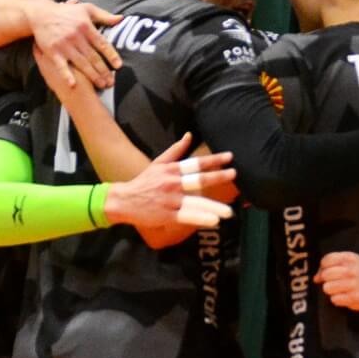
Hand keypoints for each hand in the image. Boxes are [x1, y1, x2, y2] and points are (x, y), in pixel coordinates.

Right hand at [27, 0, 121, 88]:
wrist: (42, 14)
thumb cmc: (67, 12)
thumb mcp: (86, 9)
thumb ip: (104, 15)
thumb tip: (121, 18)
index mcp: (86, 27)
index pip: (102, 43)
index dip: (111, 55)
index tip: (118, 66)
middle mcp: (76, 37)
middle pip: (93, 57)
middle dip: (104, 71)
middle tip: (112, 82)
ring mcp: (64, 45)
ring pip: (82, 63)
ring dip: (92, 76)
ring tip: (102, 85)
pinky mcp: (53, 52)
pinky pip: (61, 66)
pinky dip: (67, 75)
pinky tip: (72, 85)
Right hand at [102, 133, 235, 231]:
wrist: (124, 200)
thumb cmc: (144, 182)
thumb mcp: (158, 163)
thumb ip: (175, 150)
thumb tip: (189, 135)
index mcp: (171, 170)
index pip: (195, 163)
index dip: (213, 160)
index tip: (229, 157)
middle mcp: (172, 183)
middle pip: (198, 180)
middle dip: (217, 177)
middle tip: (234, 174)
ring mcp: (170, 200)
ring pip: (195, 202)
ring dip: (213, 207)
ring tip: (229, 212)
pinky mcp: (167, 215)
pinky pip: (186, 217)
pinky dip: (200, 219)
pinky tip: (213, 221)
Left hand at [315, 251, 358, 311]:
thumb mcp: (351, 261)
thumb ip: (332, 265)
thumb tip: (316, 278)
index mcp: (349, 258)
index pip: (326, 261)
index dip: (322, 268)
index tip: (326, 272)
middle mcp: (351, 270)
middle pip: (325, 275)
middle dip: (326, 280)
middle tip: (333, 282)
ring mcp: (353, 284)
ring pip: (327, 288)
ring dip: (331, 290)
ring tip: (340, 290)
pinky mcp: (354, 298)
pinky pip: (335, 299)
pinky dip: (338, 299)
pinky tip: (345, 296)